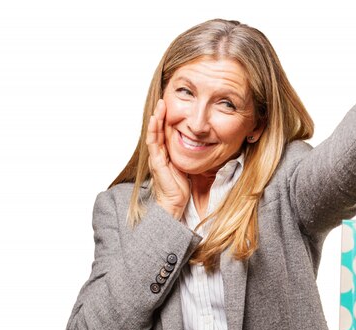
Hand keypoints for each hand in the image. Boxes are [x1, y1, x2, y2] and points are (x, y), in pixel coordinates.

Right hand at [146, 99, 189, 219]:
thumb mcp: (188, 166)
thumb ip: (190, 155)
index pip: (165, 133)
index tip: (171, 107)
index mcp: (166, 154)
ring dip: (157, 118)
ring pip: (154, 133)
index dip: (167, 120)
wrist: (175, 203)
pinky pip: (153, 143)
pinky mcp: (156, 162)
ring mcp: (156, 157)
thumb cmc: (181, 188)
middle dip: (161, 115)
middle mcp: (159, 154)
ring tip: (160, 105)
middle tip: (164, 100)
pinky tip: (155, 119)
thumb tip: (202, 144)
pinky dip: (153, 130)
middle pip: (158, 130)